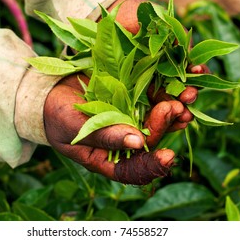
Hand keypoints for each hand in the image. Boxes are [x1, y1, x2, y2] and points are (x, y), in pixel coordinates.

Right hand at [43, 74, 196, 184]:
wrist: (50, 91)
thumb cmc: (57, 117)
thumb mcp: (75, 128)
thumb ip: (104, 136)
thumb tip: (138, 142)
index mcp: (112, 156)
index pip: (136, 168)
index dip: (153, 165)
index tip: (168, 156)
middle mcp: (128, 136)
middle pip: (155, 135)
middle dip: (169, 122)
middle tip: (176, 108)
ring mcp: (134, 113)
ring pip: (162, 111)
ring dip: (179, 101)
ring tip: (189, 92)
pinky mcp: (135, 91)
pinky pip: (156, 87)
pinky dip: (171, 79)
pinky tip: (186, 71)